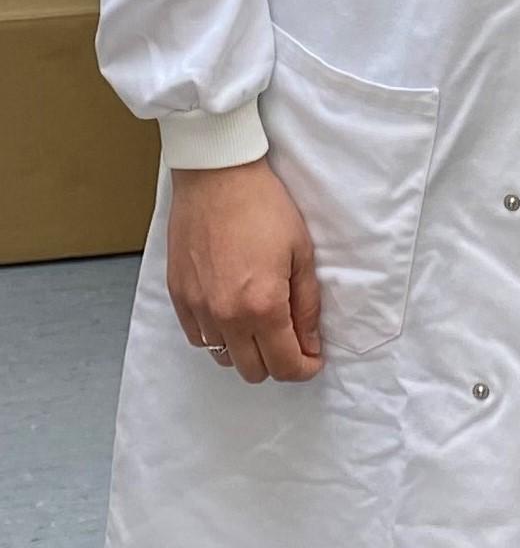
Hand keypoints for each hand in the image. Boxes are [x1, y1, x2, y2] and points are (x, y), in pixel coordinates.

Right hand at [167, 156, 324, 384]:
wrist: (217, 176)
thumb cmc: (264, 206)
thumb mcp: (301, 252)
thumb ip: (307, 304)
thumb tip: (310, 342)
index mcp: (262, 306)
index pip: (284, 365)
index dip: (304, 368)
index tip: (312, 359)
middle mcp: (226, 317)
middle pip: (252, 371)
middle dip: (277, 362)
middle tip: (290, 338)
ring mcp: (198, 309)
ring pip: (223, 358)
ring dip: (246, 350)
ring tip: (260, 322)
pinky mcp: (179, 297)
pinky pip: (199, 338)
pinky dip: (218, 336)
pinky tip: (232, 312)